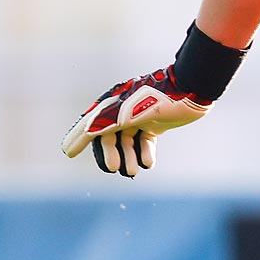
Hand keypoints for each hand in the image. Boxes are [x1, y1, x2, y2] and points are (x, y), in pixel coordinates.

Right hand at [61, 68, 208, 176]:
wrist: (192, 88)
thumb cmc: (156, 97)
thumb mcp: (123, 115)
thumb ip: (97, 130)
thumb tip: (68, 150)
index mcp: (112, 102)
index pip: (90, 124)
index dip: (78, 138)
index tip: (68, 153)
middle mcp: (123, 109)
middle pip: (108, 136)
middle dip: (110, 153)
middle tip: (114, 169)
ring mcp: (140, 116)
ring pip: (127, 142)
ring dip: (128, 157)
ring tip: (133, 171)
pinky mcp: (156, 123)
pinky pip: (145, 141)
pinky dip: (145, 153)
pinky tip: (148, 163)